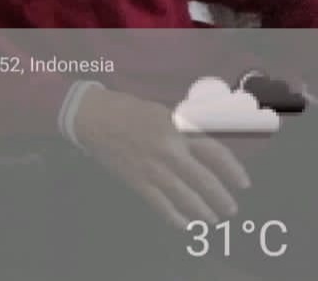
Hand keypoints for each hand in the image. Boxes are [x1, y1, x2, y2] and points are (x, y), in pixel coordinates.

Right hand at [73, 85, 251, 227]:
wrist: (92, 116)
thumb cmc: (128, 110)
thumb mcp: (162, 112)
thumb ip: (186, 130)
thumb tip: (209, 150)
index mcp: (178, 128)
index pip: (215, 153)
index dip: (233, 170)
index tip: (243, 184)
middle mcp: (169, 149)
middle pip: (204, 180)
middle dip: (221, 198)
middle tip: (230, 209)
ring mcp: (152, 167)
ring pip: (186, 197)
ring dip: (203, 212)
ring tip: (212, 220)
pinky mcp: (136, 180)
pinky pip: (161, 205)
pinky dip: (175, 218)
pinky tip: (185, 225)